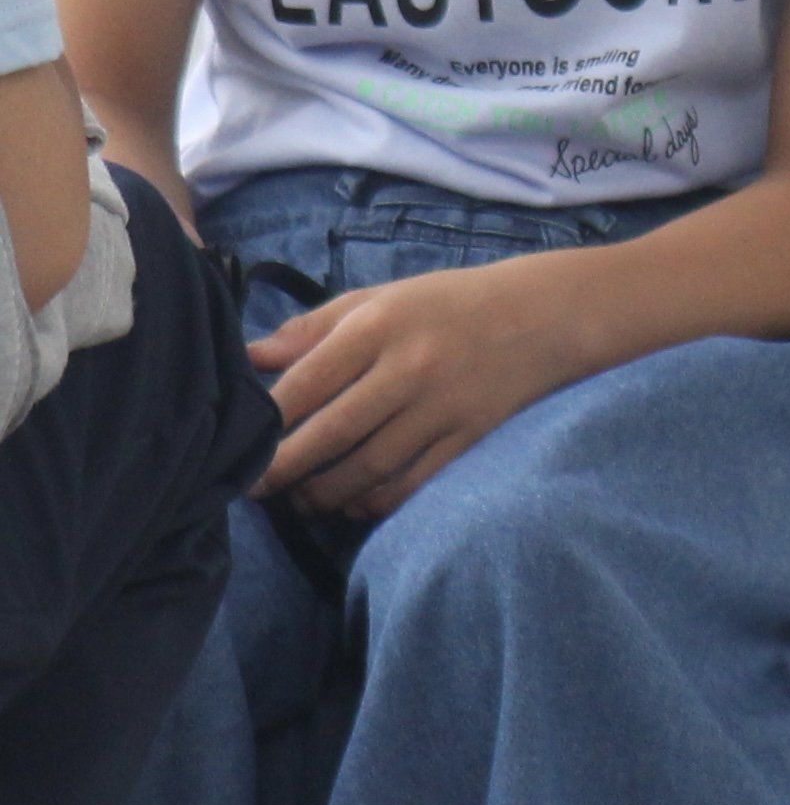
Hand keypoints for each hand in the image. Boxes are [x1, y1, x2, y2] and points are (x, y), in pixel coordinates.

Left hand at [247, 255, 577, 516]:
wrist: (538, 315)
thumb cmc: (443, 304)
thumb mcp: (376, 299)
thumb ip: (311, 329)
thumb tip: (250, 357)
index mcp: (377, 326)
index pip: (307, 382)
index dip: (266, 423)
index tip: (236, 447)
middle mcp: (407, 368)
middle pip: (333, 433)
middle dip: (285, 469)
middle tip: (253, 489)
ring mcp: (440, 407)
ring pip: (370, 467)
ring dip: (326, 493)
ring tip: (299, 500)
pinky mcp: (466, 438)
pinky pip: (412, 483)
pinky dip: (375, 502)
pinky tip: (351, 504)